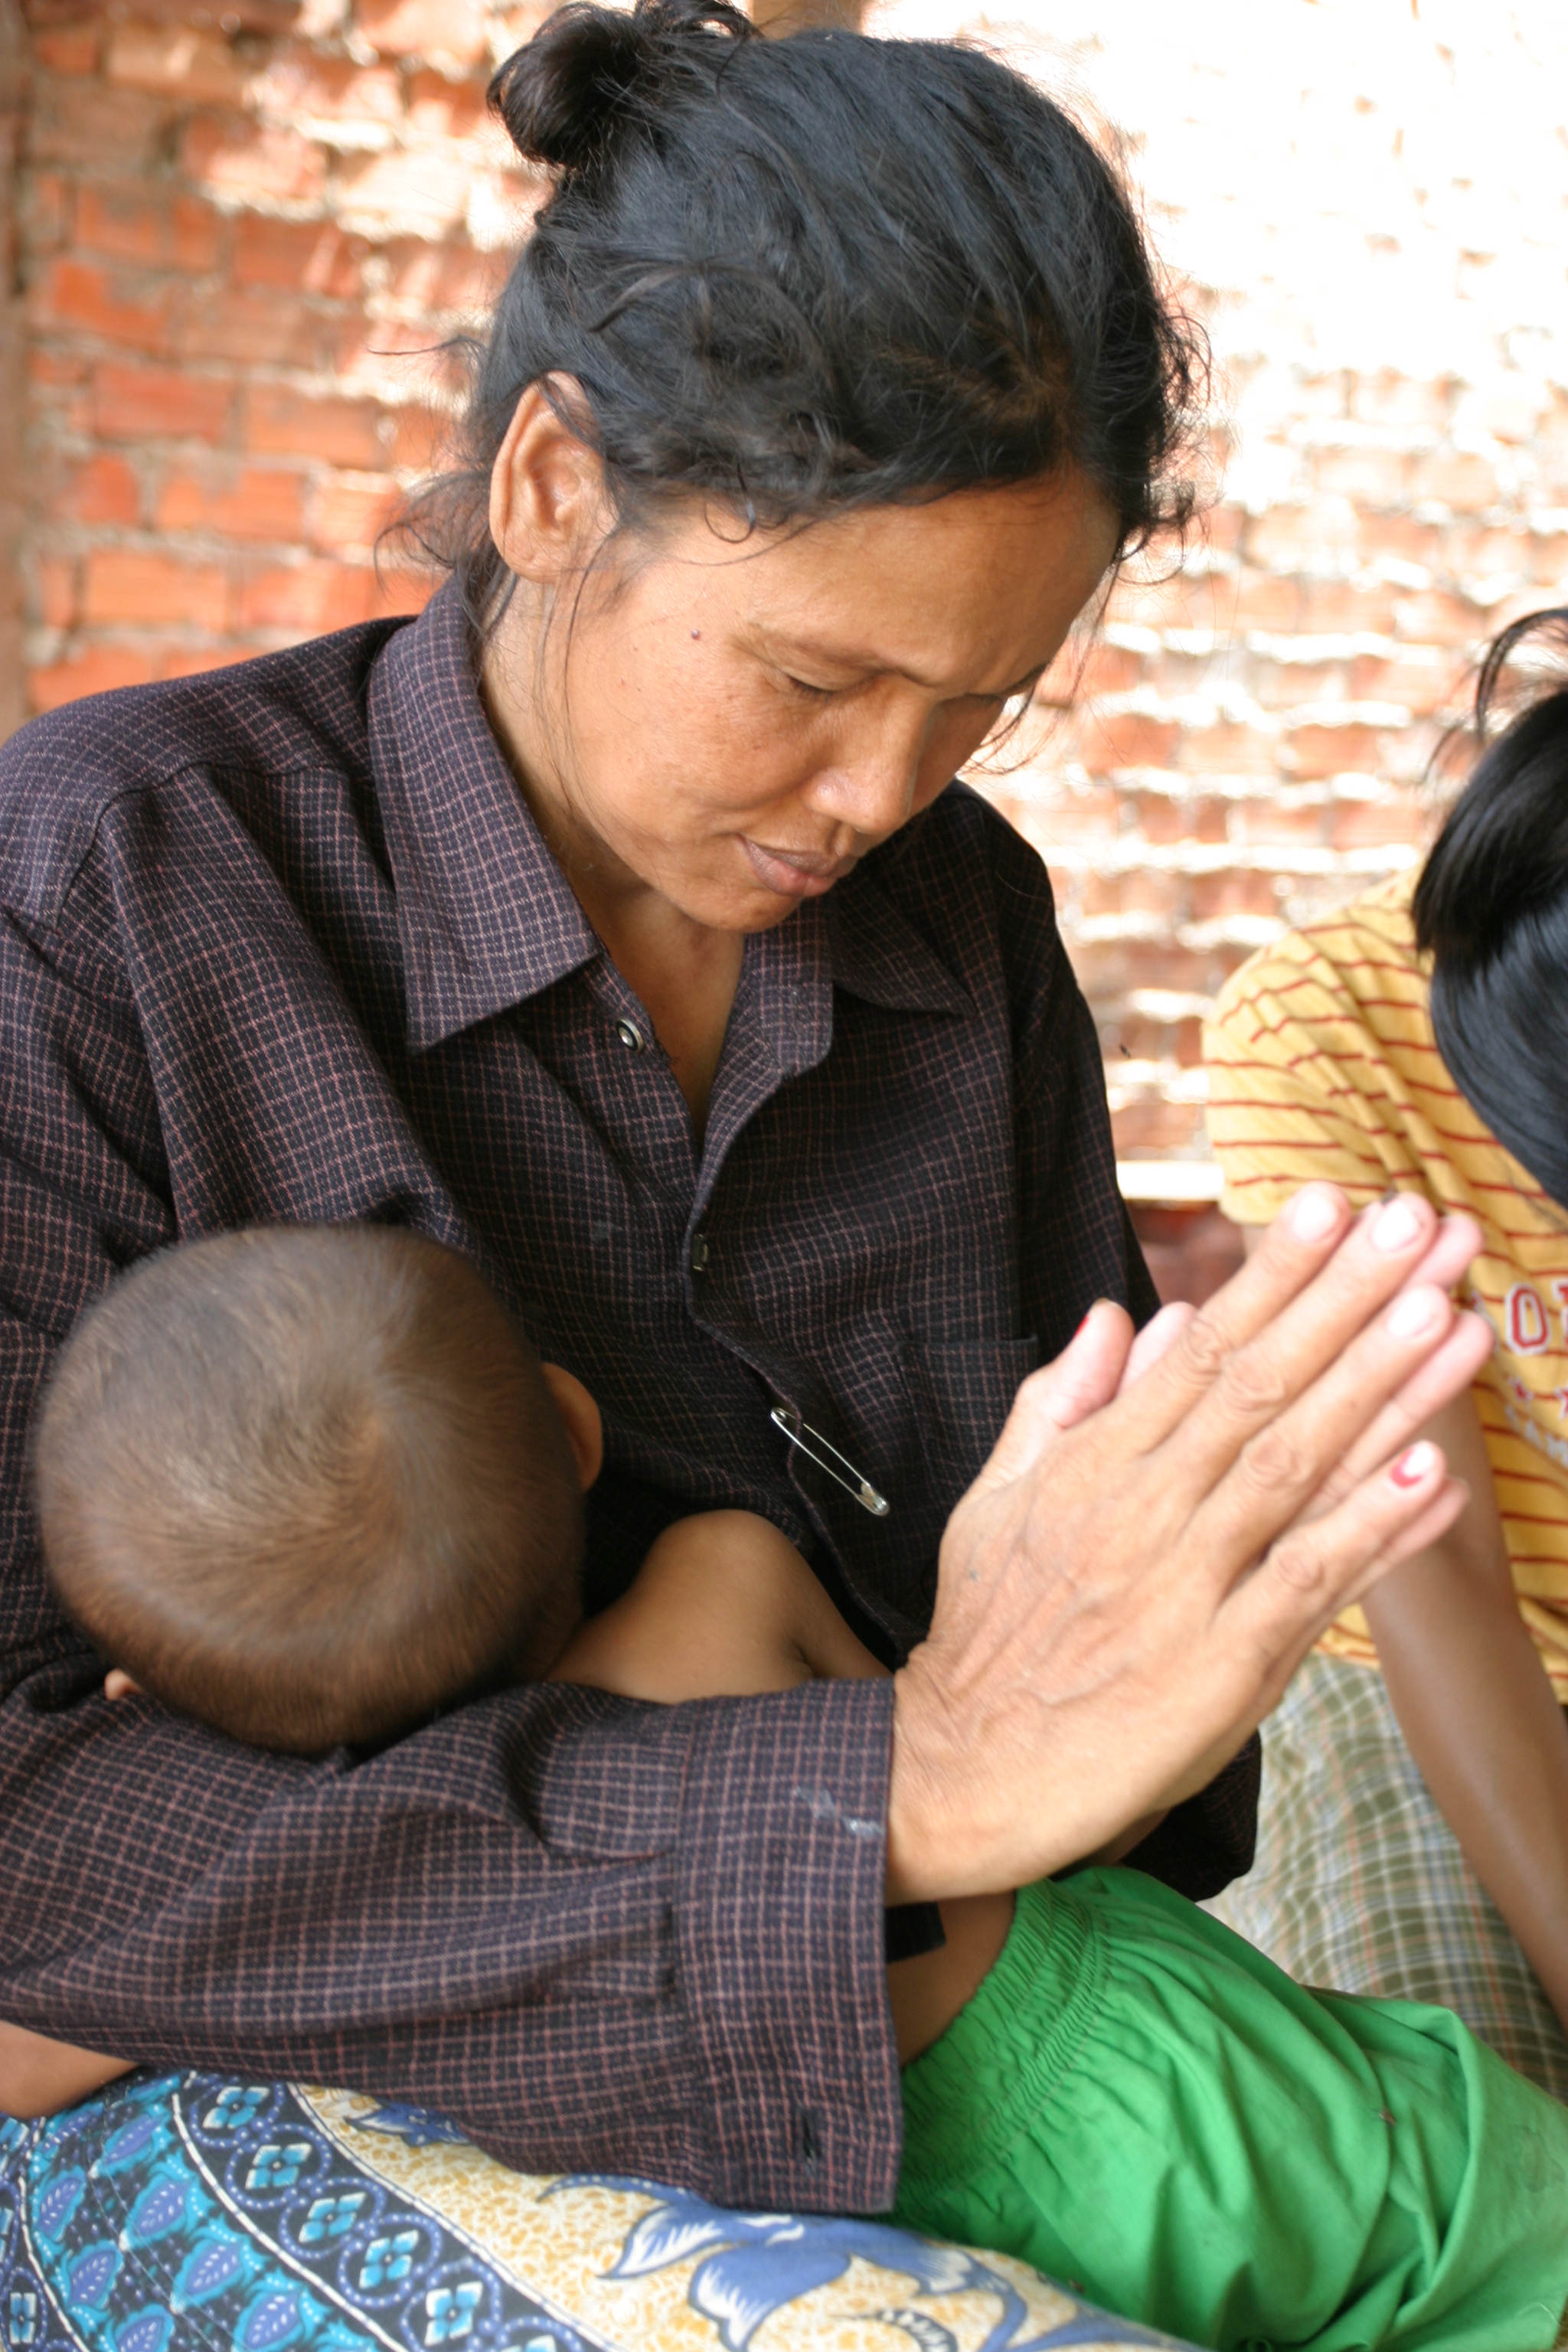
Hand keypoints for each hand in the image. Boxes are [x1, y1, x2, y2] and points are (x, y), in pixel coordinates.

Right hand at [886, 1183, 1494, 1900]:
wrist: (958, 1768)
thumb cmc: (984, 1633)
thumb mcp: (997, 1499)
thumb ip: (1063, 1401)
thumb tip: (1127, 1315)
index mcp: (1097, 1463)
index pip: (1203, 1350)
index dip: (1276, 1275)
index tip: (1337, 1206)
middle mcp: (1144, 1508)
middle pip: (1262, 1387)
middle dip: (1347, 1299)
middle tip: (1419, 1224)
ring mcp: (1184, 1585)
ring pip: (1294, 1466)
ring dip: (1379, 1389)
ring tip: (1450, 1318)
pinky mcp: (1218, 1668)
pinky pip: (1307, 1583)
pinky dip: (1370, 1528)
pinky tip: (1431, 1474)